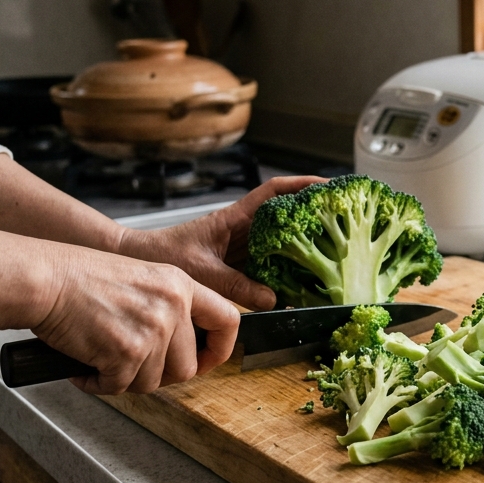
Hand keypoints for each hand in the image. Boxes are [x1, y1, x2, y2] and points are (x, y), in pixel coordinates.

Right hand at [31, 245, 240, 394]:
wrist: (44, 279)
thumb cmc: (80, 277)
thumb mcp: (142, 278)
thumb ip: (169, 307)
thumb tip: (183, 347)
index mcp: (180, 284)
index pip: (228, 321)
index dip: (220, 349)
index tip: (207, 360)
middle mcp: (173, 306)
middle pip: (187, 366)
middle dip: (159, 375)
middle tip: (132, 367)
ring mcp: (152, 330)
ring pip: (153, 382)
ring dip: (126, 379)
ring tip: (102, 361)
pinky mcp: (127, 352)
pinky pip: (120, 387)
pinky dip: (99, 384)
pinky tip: (85, 368)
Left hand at [116, 176, 327, 310]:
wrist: (138, 262)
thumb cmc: (163, 256)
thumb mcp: (201, 271)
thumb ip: (236, 286)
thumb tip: (273, 298)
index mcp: (234, 218)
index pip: (274, 192)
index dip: (303, 184)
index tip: (330, 185)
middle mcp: (242, 228)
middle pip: (286, 214)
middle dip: (314, 214)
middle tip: (344, 220)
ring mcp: (242, 246)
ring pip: (281, 240)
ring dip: (304, 244)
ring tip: (333, 252)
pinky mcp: (238, 264)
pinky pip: (270, 264)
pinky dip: (287, 271)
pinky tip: (302, 284)